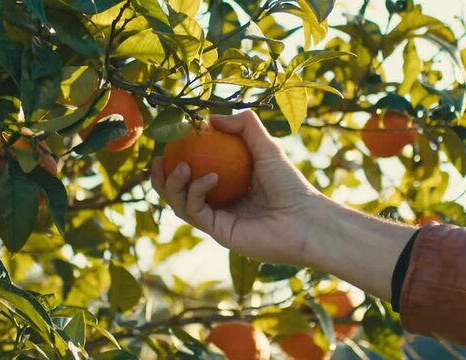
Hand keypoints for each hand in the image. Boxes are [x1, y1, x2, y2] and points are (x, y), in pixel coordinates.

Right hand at [151, 110, 322, 265]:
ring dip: (174, 184)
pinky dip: (197, 192)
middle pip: (178, 193)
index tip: (168, 144)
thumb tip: (211, 118)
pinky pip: (196, 211)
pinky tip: (210, 177)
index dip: (175, 161)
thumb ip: (244, 126)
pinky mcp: (218, 233)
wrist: (306, 220)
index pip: (192, 176)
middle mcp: (218, 206)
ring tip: (183, 165)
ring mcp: (217, 221)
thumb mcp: (266, 146)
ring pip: (180, 204)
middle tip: (159, 159)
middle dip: (161, 178)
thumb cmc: (291, 184)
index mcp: (227, 188)